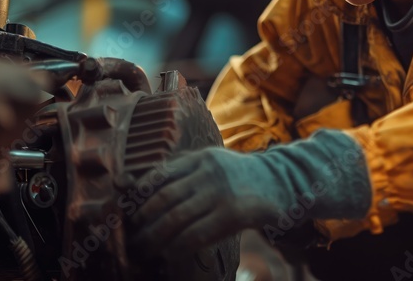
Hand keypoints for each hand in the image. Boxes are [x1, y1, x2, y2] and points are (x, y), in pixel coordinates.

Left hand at [128, 130, 370, 253]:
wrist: (285, 183)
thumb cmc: (244, 178)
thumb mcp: (215, 164)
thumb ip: (186, 173)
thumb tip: (145, 190)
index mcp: (201, 157)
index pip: (159, 174)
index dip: (138, 194)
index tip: (126, 211)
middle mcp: (208, 171)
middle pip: (163, 198)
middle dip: (143, 221)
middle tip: (132, 236)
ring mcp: (221, 192)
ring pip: (175, 219)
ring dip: (155, 238)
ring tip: (145, 249)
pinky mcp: (232, 213)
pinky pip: (195, 235)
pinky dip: (177, 248)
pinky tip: (170, 254)